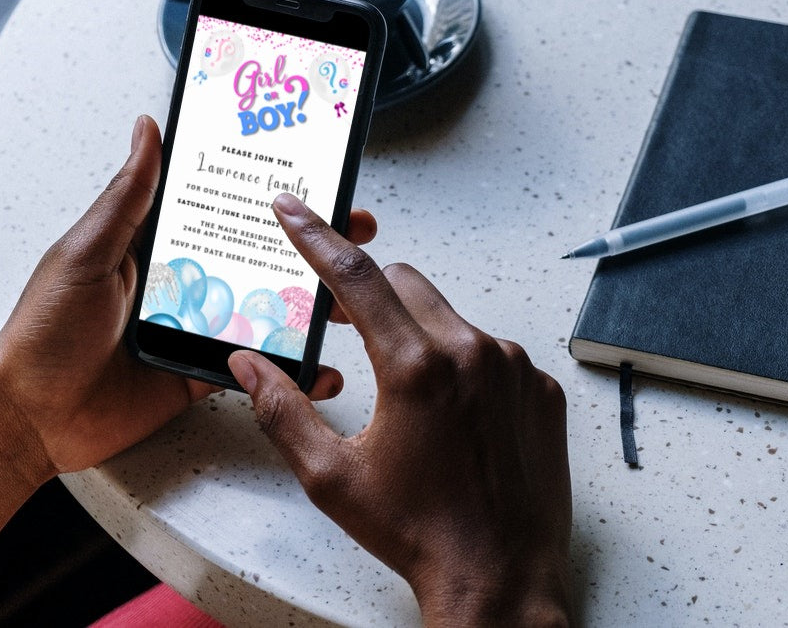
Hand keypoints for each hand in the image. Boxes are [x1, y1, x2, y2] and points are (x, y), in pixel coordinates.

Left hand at [0, 116, 375, 596]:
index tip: (314, 177)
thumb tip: (147, 131)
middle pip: (259, 255)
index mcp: (157, 244)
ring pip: (267, 309)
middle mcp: (184, 281)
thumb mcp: (87, 252)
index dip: (269, 196)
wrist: (30, 417)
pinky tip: (321, 365)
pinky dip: (290, 369)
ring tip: (350, 298)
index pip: (223, 208)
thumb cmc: (44, 330)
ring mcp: (197, 328)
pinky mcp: (201, 374)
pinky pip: (255, 368)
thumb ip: (127, 197)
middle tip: (354, 230)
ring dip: (310, 304)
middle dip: (310, 245)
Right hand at [229, 194, 571, 626]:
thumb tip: (248, 365)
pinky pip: (492, 351)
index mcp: (416, 367)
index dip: (315, 237)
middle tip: (342, 323)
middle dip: (368, 293)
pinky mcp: (539, 389)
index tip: (294, 209)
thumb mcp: (331, 475)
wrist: (499, 577)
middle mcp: (472, 353)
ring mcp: (514, 369)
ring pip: (450, 317)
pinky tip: (450, 415)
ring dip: (418, 333)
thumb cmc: (418, 531)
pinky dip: (463, 364)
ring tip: (404, 395)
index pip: (355, 276)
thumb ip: (281, 409)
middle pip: (405, 283)